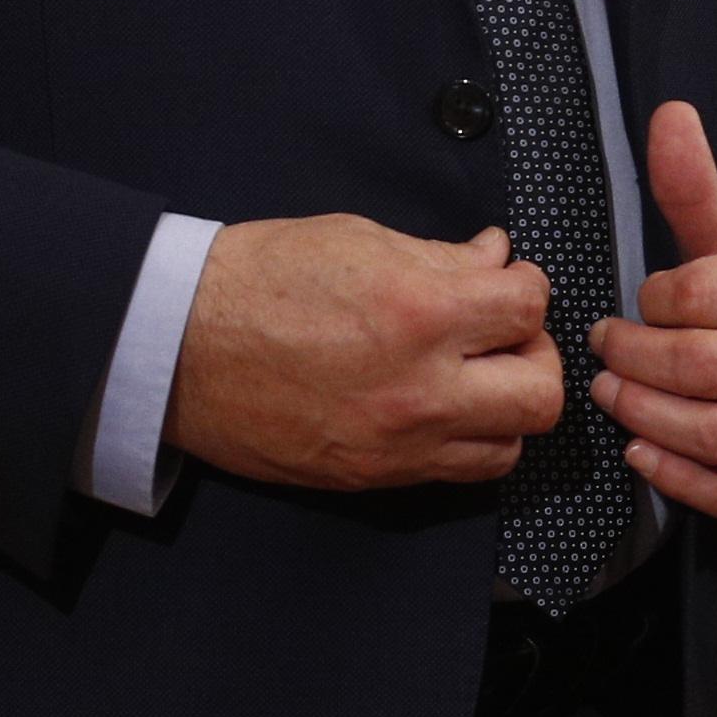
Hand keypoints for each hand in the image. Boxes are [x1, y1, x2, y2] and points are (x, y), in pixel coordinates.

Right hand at [163, 214, 562, 491]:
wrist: (176, 345)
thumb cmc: (257, 280)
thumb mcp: (358, 240)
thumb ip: (441, 256)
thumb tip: (496, 257)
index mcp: (419, 313)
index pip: (529, 308)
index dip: (525, 285)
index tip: (506, 279)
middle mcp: (420, 389)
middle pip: (541, 393)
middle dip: (535, 355)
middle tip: (505, 335)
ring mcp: (398, 444)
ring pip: (509, 447)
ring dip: (506, 408)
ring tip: (475, 376)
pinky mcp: (372, 477)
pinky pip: (456, 474)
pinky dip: (466, 442)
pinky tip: (440, 408)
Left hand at [587, 101, 716, 518]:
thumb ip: (698, 191)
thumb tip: (668, 114)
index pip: (702, 295)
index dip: (653, 300)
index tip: (644, 302)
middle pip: (699, 366)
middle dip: (633, 360)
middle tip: (608, 351)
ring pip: (713, 433)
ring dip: (643, 417)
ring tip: (613, 395)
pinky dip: (677, 477)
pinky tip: (643, 451)